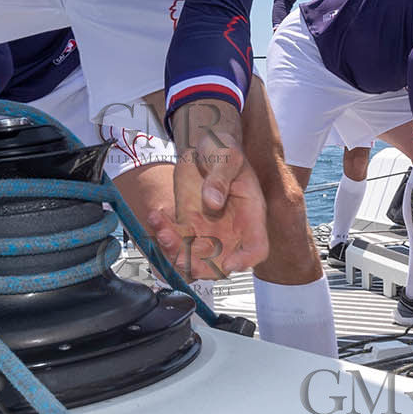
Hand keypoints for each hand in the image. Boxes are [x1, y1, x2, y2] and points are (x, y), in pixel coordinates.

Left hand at [144, 98, 268, 279]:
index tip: (229, 264)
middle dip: (201, 267)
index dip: (246, 260)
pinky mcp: (187, 225)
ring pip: (195, 257)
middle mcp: (231, 230)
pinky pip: (175, 240)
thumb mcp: (227, 156)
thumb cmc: (223, 149)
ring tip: (162, 231)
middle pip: (222, 263)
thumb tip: (213, 201)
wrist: (203, 146)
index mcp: (250, 215)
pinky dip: (163, 234)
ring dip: (176, 253)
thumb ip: (221, 178)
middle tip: (182, 258)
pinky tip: (156, 217)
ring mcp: (208, 230)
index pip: (256, 247)